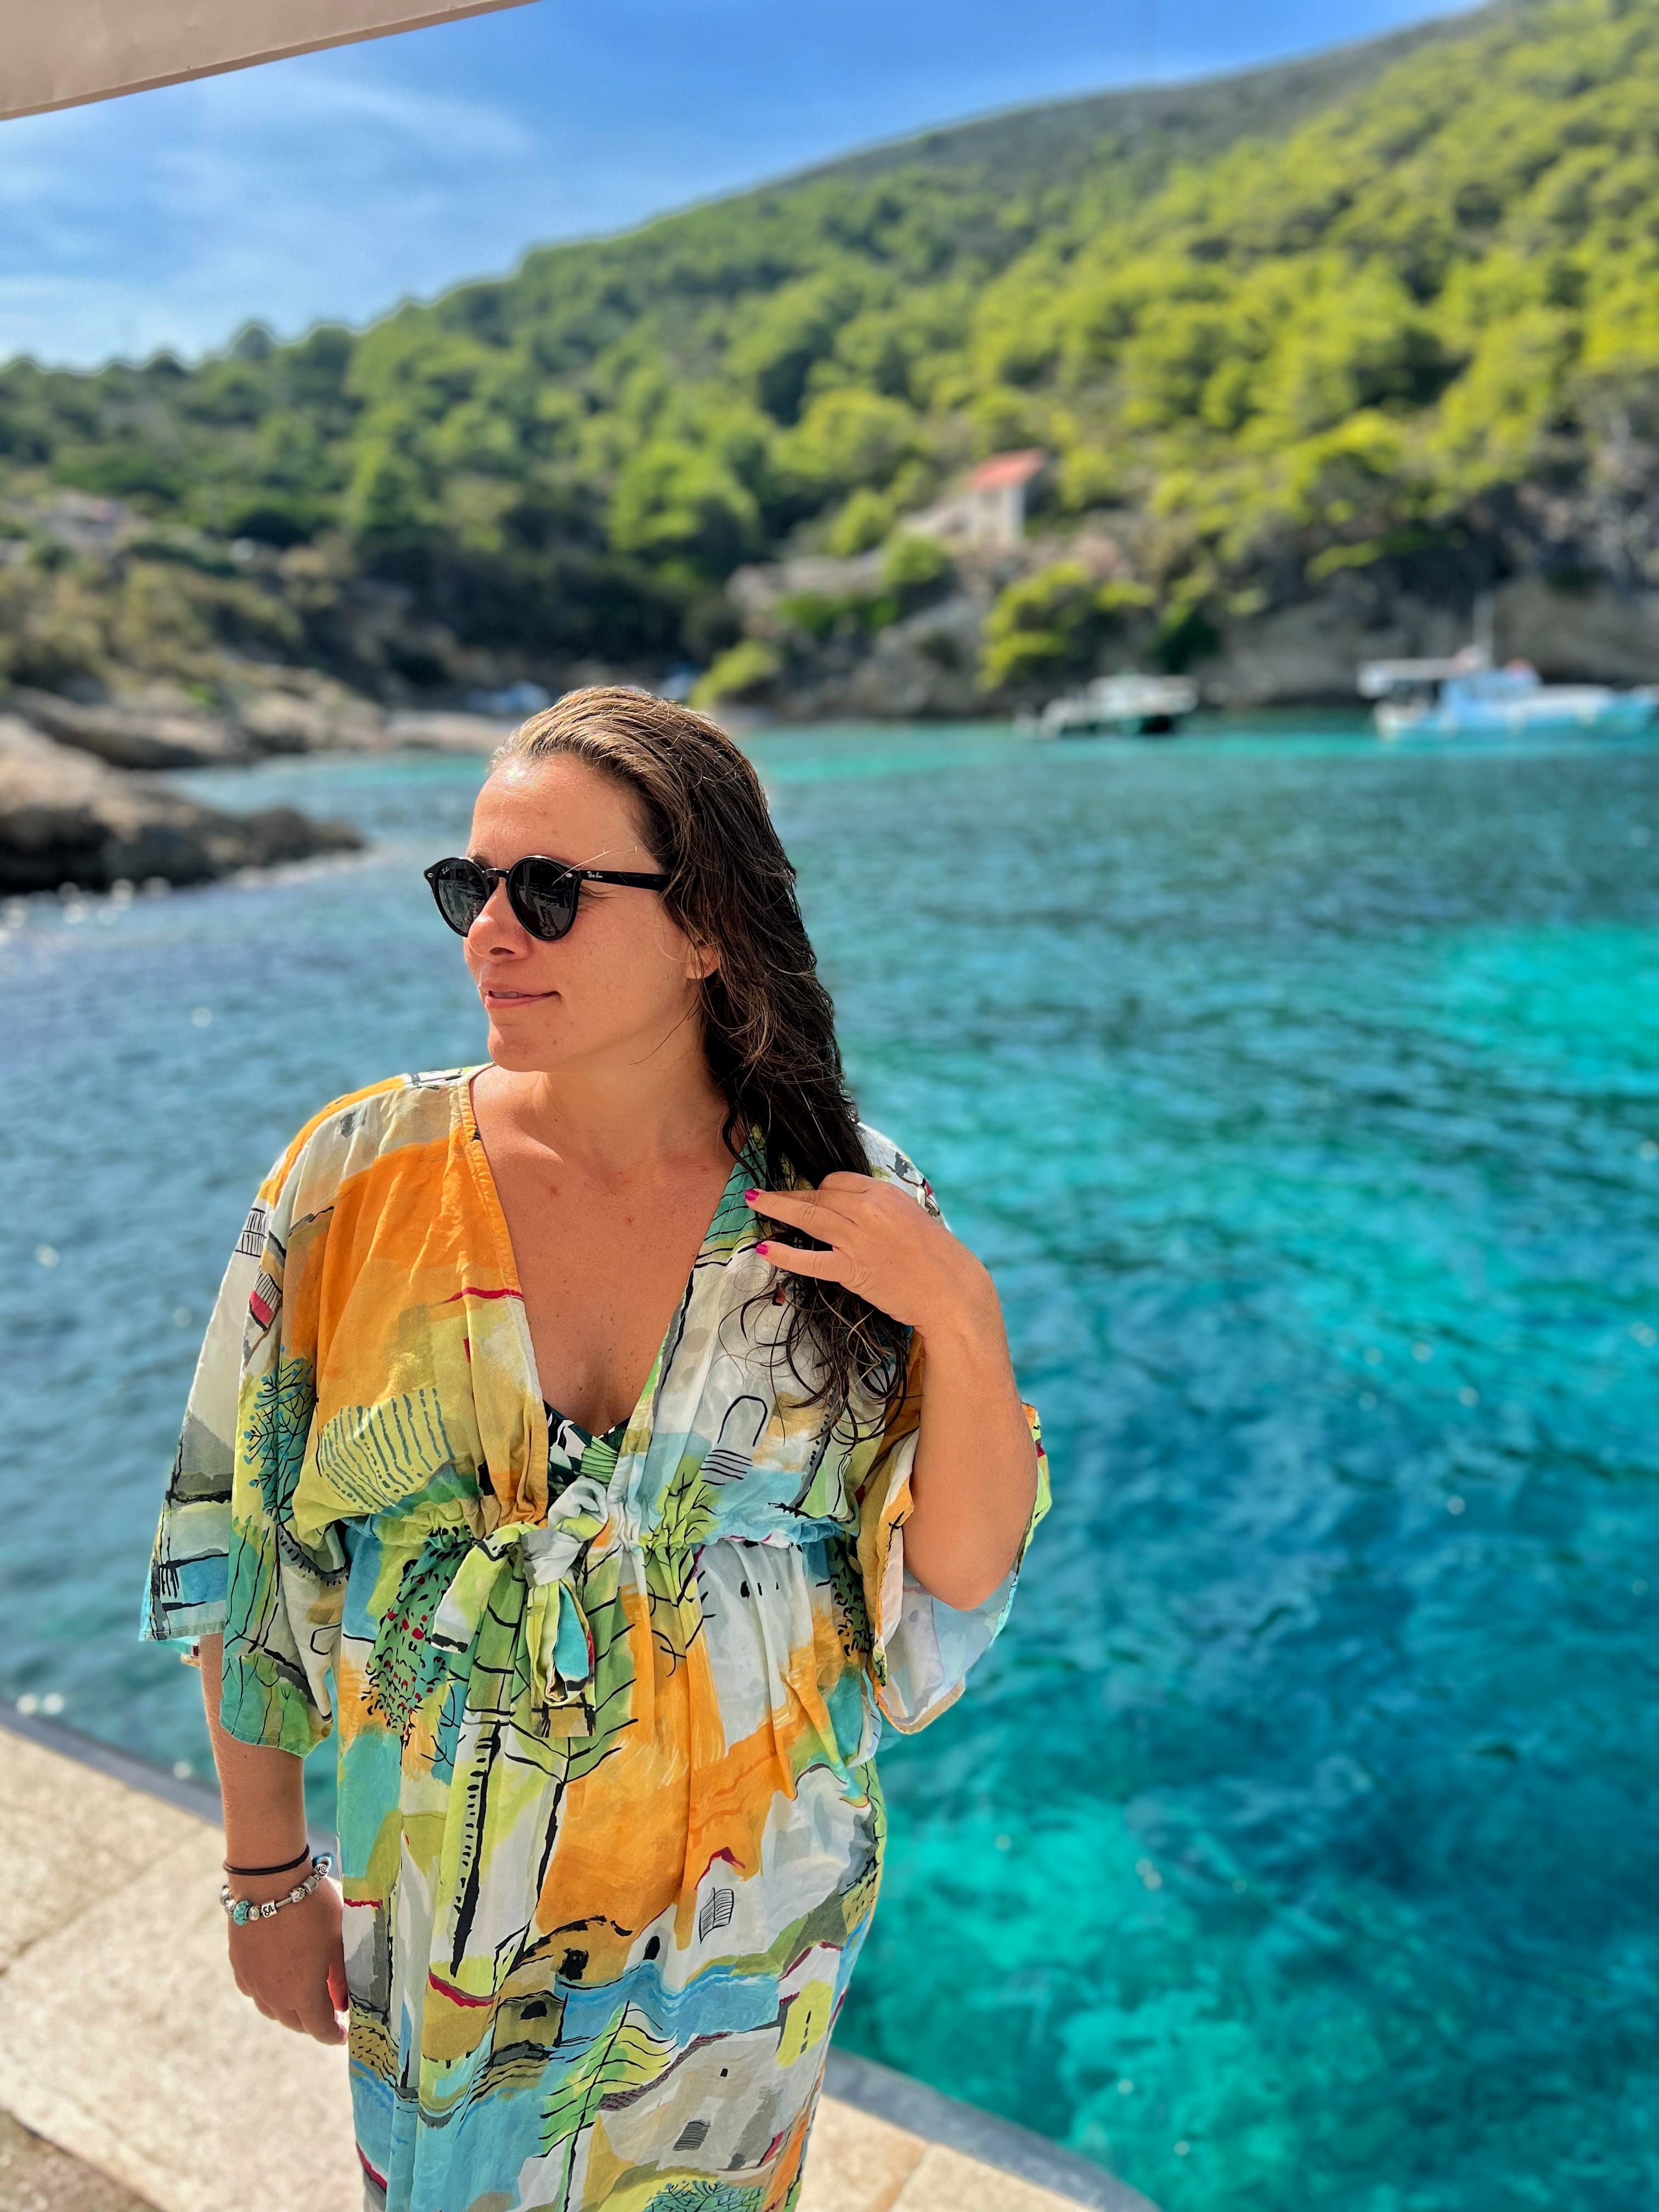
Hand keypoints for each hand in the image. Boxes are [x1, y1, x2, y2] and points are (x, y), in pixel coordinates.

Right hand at [227, 1870, 347, 2044]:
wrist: (269, 1883)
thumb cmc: (312, 1909)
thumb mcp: (338, 1941)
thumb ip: (341, 1976)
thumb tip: (343, 2001)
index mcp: (303, 1995)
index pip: (320, 2029)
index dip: (333, 2035)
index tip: (342, 2034)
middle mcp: (274, 1997)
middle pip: (295, 2022)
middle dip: (313, 2021)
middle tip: (327, 2011)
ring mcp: (253, 1983)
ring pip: (272, 2009)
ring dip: (290, 2008)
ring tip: (303, 1995)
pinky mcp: (239, 1966)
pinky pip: (255, 1990)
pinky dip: (269, 1992)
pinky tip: (277, 1977)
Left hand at [745, 1173, 998, 1342]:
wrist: (950, 1289)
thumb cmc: (935, 1255)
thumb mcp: (910, 1216)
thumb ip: (880, 1208)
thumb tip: (852, 1206)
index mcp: (883, 1192)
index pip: (837, 1180)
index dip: (821, 1189)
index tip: (812, 1196)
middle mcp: (867, 1210)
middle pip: (818, 1193)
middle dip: (789, 1194)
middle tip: (763, 1193)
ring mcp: (857, 1240)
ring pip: (808, 1216)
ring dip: (777, 1207)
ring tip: (753, 1201)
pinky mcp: (852, 1270)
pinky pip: (810, 1259)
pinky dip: (786, 1254)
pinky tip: (766, 1248)